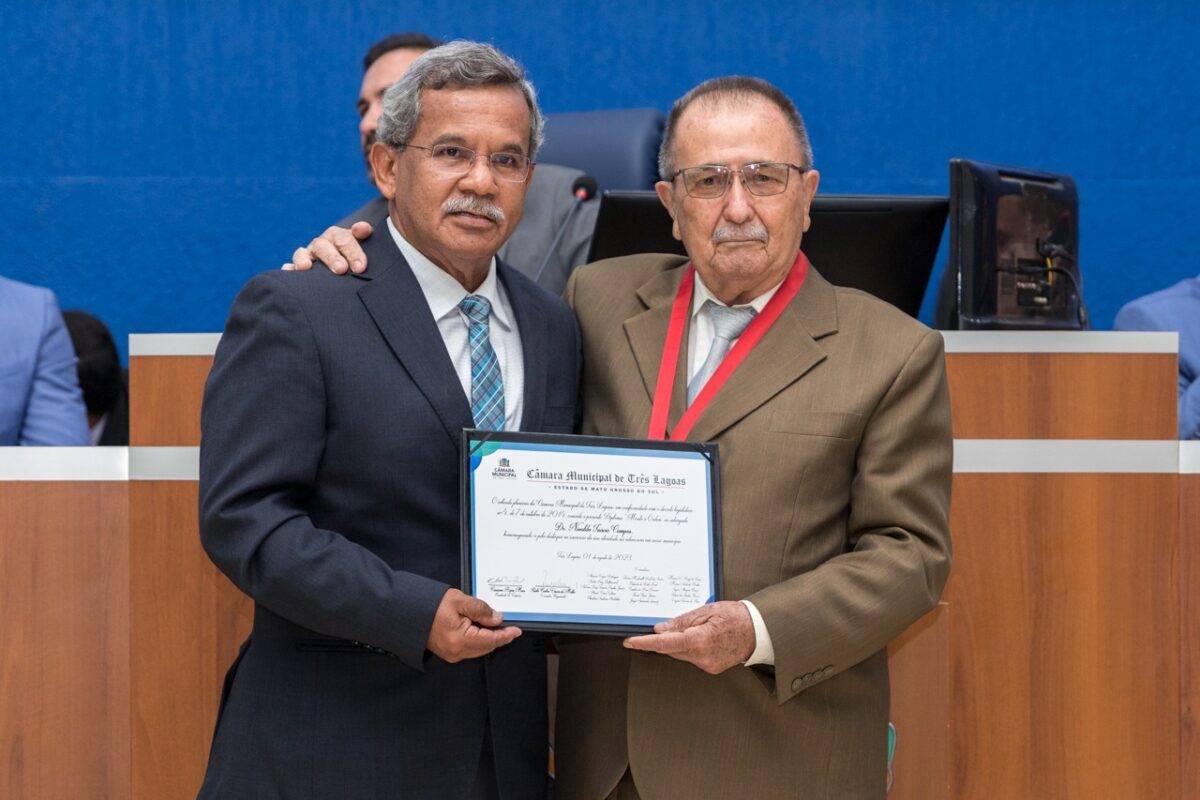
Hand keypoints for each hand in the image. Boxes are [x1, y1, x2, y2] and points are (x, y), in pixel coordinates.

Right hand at [282, 221, 372, 272]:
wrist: (346, 271)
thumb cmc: (357, 261)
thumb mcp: (364, 248)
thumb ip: (363, 235)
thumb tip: (363, 228)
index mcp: (340, 237)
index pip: (345, 239)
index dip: (352, 251)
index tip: (360, 267)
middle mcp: (323, 243)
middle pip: (324, 246)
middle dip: (332, 258)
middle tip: (341, 269)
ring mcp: (308, 255)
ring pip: (303, 254)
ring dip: (303, 259)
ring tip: (304, 267)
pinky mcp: (297, 267)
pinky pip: (289, 267)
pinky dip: (288, 268)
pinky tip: (288, 271)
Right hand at [426, 588, 520, 662]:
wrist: (408, 612)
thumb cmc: (428, 605)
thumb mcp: (459, 601)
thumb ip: (481, 609)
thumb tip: (497, 618)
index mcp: (460, 640)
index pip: (491, 640)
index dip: (506, 635)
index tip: (516, 631)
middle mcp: (456, 651)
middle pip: (486, 646)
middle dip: (498, 636)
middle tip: (507, 625)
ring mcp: (452, 654)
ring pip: (479, 648)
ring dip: (489, 638)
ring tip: (492, 623)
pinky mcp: (448, 652)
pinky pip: (470, 648)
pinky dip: (479, 640)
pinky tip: (480, 628)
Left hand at [623, 601, 754, 673]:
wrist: (759, 631)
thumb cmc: (736, 617)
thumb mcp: (707, 610)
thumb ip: (682, 621)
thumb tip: (661, 629)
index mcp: (700, 640)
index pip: (665, 644)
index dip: (645, 643)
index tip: (630, 641)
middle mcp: (702, 657)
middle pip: (672, 649)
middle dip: (666, 638)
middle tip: (665, 625)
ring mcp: (707, 665)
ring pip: (682, 654)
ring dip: (680, 642)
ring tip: (698, 627)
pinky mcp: (711, 668)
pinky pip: (692, 658)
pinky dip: (691, 648)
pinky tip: (703, 637)